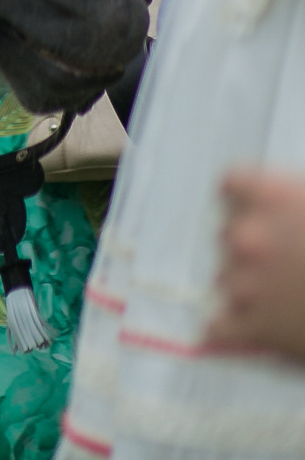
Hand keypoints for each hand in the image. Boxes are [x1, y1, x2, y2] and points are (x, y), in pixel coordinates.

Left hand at [207, 167, 304, 361]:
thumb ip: (301, 205)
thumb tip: (290, 218)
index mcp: (272, 197)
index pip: (233, 186)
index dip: (250, 202)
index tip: (261, 213)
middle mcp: (250, 235)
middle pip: (229, 234)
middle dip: (255, 248)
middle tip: (291, 264)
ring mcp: (247, 283)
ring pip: (227, 279)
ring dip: (250, 287)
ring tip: (293, 298)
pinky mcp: (255, 329)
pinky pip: (221, 327)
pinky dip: (234, 331)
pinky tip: (259, 329)